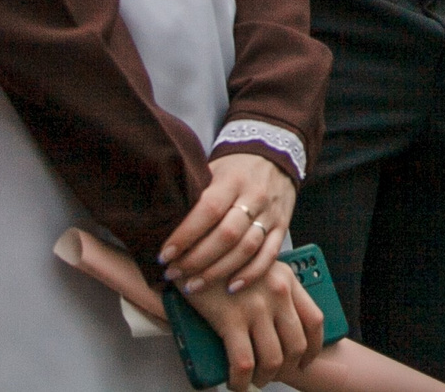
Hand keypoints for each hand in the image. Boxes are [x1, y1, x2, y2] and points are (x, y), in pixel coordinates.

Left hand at [162, 152, 295, 294]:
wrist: (275, 157)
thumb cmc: (234, 168)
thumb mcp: (213, 170)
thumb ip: (195, 194)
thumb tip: (161, 222)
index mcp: (232, 180)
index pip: (208, 210)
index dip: (185, 235)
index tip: (165, 254)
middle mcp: (254, 197)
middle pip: (227, 235)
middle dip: (197, 260)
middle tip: (173, 273)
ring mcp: (270, 214)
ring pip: (246, 249)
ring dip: (218, 272)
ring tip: (194, 285)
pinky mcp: (282, 227)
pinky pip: (269, 255)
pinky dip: (251, 274)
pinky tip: (231, 287)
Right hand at [183, 259, 324, 391]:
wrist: (194, 245)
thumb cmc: (222, 258)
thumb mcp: (258, 266)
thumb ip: (271, 288)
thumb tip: (277, 320)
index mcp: (287, 278)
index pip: (314, 320)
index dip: (313, 347)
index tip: (305, 360)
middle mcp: (278, 292)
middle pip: (296, 344)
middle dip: (287, 368)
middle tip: (275, 374)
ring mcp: (256, 307)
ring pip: (273, 358)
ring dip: (265, 377)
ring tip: (255, 380)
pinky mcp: (231, 319)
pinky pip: (243, 362)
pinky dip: (241, 380)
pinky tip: (236, 383)